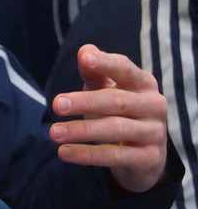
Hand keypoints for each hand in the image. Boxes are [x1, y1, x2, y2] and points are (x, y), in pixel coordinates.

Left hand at [50, 44, 168, 192]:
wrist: (144, 152)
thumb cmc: (118, 110)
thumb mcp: (105, 89)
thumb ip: (94, 72)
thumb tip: (84, 50)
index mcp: (143, 82)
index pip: (125, 69)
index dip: (105, 63)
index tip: (84, 59)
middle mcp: (154, 105)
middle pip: (116, 100)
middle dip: (85, 102)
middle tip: (56, 104)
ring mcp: (154, 132)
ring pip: (115, 129)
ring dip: (82, 130)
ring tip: (53, 132)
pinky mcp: (150, 158)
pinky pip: (115, 156)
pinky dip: (87, 155)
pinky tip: (64, 152)